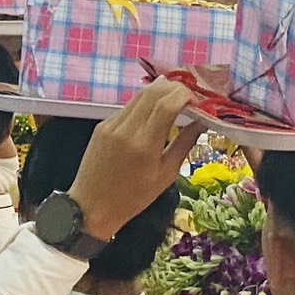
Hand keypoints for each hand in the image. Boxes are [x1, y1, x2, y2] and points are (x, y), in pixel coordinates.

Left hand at [70, 81, 201, 239]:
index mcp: (144, 146)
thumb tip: (202, 122)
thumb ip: (184, 145)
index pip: (166, 105)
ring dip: (159, 91)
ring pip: (139, 96)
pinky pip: (128, 107)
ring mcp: (110, 125)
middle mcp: (125, 131)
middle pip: (152, 93)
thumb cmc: (133, 198)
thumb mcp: (166, 175)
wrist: (92, 206)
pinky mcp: (102, 125)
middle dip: (174, 88)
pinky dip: (144, 103)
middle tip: (191, 94)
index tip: (198, 98)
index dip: (184, 95)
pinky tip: (155, 109)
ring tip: (177, 96)